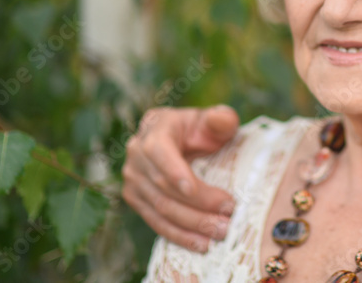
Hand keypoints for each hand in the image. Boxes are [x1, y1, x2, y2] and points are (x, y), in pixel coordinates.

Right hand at [122, 105, 238, 251]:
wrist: (182, 140)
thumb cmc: (200, 128)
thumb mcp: (213, 119)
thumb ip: (221, 118)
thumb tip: (221, 119)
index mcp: (155, 127)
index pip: (158, 151)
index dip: (173, 171)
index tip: (192, 189)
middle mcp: (137, 153)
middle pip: (163, 186)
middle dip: (198, 204)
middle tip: (227, 216)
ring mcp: (133, 178)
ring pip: (160, 208)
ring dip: (192, 224)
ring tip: (220, 232)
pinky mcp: (136, 199)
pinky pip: (156, 222)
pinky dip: (179, 235)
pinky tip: (202, 244)